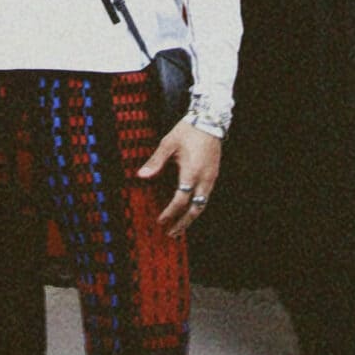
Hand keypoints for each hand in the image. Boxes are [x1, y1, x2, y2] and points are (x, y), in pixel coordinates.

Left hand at [136, 120, 220, 237]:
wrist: (210, 120)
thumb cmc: (187, 131)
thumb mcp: (168, 144)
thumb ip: (155, 162)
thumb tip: (141, 176)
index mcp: (191, 172)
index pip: (180, 200)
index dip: (171, 213)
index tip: (161, 221)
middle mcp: (204, 178)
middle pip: (195, 209)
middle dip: (183, 223)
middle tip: (172, 234)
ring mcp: (211, 178)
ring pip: (203, 204)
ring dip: (191, 218)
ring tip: (180, 228)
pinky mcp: (214, 175)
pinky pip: (206, 197)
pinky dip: (197, 207)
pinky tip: (190, 210)